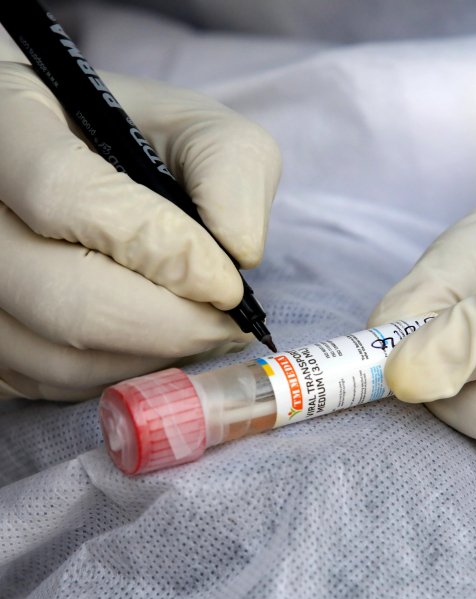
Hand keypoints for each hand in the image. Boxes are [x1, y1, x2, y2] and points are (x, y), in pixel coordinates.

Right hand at [0, 61, 280, 400]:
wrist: (109, 172)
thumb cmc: (155, 147)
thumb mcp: (208, 135)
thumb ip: (232, 176)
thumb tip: (235, 256)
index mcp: (11, 123)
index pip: (66, 196)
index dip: (160, 250)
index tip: (226, 282)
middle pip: (56, 296)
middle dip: (164, 325)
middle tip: (223, 324)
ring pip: (52, 354)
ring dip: (149, 356)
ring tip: (198, 329)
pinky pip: (51, 381)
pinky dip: (121, 373)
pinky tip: (159, 340)